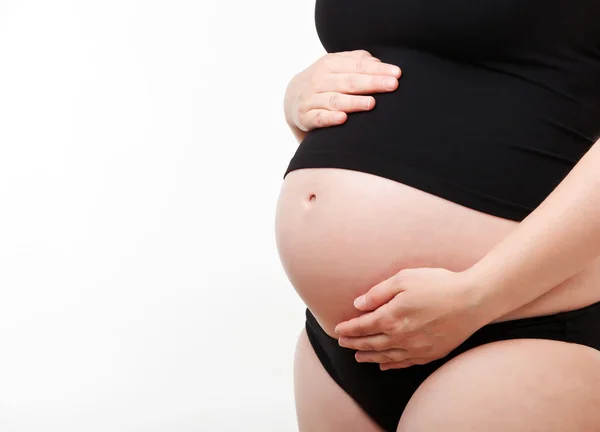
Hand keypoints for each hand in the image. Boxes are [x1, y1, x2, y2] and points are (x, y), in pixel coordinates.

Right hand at [284, 49, 400, 132]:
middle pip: (349, 81)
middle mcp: (319, 79)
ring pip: (334, 100)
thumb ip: (359, 62)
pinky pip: (318, 118)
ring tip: (372, 104)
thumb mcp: (338, 67)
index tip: (397, 74)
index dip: (378, 69)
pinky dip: (330, 118)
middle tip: (393, 86)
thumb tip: (381, 64)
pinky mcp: (304, 117)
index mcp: (330, 64)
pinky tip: (343, 119)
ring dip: (353, 102)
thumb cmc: (326, 82)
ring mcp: (311, 98)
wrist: (292, 99)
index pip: (358, 65)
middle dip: (372, 83)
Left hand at [334, 267, 488, 369]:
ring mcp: (416, 348)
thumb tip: (358, 304)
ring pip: (386, 356)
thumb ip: (378, 293)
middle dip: (354, 343)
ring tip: (358, 356)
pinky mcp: (431, 354)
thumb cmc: (438, 285)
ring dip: (369, 357)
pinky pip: (405, 363)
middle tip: (342, 343)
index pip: (362, 326)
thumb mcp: (404, 279)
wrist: (473, 300)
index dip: (349, 329)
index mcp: (391, 317)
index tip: (338, 329)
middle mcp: (401, 337)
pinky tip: (384, 364)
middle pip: (371, 344)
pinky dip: (391, 365)